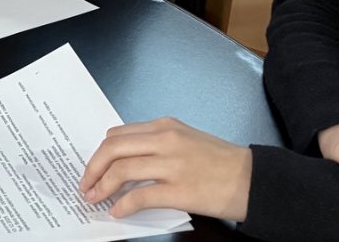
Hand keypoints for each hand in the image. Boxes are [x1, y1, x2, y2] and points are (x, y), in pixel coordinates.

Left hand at [79, 118, 251, 221]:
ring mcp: (172, 164)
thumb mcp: (187, 140)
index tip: (93, 166)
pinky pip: (140, 196)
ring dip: (102, 186)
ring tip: (94, 197)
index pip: (118, 134)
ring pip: (121, 170)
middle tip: (85, 183)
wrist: (253, 179)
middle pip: (113, 149)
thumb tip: (126, 161)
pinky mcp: (180, 190)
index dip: (100, 152)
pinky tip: (117, 211)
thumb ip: (157, 144)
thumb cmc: (222, 162)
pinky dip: (123, 204)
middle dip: (93, 167)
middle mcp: (166, 139)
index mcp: (166, 126)